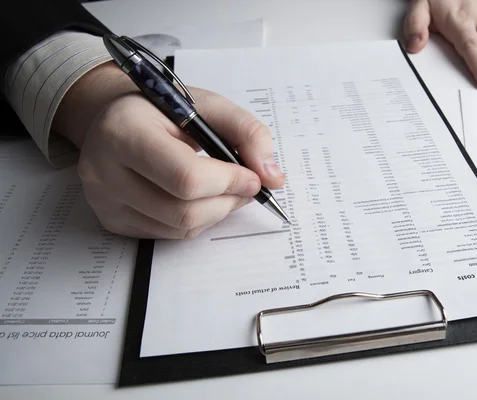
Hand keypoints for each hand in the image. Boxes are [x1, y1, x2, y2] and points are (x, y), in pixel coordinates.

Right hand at [53, 63, 284, 238]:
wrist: (112, 117)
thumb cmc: (161, 109)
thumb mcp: (206, 104)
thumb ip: (246, 133)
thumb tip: (272, 177)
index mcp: (124, 132)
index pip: (185, 176)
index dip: (228, 182)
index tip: (252, 177)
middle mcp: (104, 171)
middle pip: (183, 210)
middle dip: (228, 201)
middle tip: (246, 186)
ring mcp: (105, 201)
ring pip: (179, 228)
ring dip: (216, 213)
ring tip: (226, 190)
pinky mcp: (112, 221)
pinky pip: (168, 235)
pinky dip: (196, 221)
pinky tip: (199, 198)